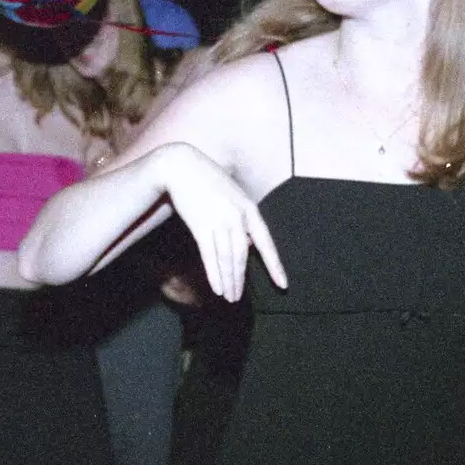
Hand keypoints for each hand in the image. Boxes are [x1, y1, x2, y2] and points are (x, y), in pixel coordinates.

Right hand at [157, 144, 285, 301]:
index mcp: (250, 209)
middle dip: (240, 280)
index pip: (265, 243)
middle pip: (241, 256)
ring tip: (229, 297)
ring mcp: (218, 220)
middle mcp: (237, 216)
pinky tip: (216, 287)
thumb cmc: (208, 181)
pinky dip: (213, 273)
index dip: (274, 266)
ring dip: (228, 281)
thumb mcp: (233, 195)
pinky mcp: (200, 225)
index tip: (282, 285)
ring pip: (226, 259)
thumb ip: (242, 219)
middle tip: (238, 299)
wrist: (182, 166)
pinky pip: (209, 255)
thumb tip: (246, 245)